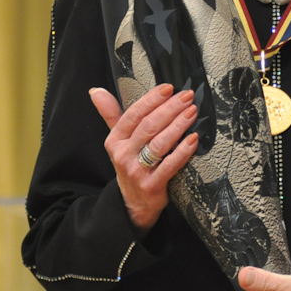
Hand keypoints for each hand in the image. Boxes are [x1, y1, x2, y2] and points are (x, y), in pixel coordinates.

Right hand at [90, 84, 198, 233]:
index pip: (133, 115)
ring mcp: (137, 171)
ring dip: (178, 125)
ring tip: (192, 112)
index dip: (151, 100)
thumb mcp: (117, 140)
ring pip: (159, 144)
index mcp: (115, 140)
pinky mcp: (152, 185)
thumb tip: (96, 91)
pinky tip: (194, 139)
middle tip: (187, 96)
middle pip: (149, 127)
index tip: (168, 87)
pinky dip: (183, 151)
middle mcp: (124, 154)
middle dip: (170, 109)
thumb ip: (111, 115)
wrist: (133, 203)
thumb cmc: (130, 164)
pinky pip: (170, 165)